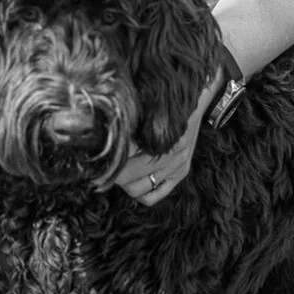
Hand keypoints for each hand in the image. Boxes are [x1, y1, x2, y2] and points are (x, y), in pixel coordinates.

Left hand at [114, 67, 223, 206]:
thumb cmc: (166, 100)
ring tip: (118, 172)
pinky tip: (134, 181)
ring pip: (139, 189)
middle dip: (112, 173)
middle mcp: (170, 154)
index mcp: (159, 136)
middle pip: (128, 177)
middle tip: (103, 166)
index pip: (124, 157)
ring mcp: (177, 165)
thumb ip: (128, 121)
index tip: (96, 156)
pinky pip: (155, 196)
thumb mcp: (145, 106)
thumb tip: (102, 133)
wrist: (197, 98)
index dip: (107, 158)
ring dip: (124, 183)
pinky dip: (141, 193)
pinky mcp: (181, 172)